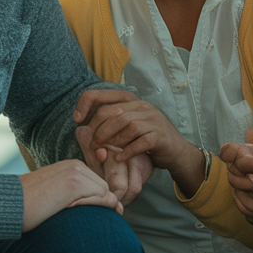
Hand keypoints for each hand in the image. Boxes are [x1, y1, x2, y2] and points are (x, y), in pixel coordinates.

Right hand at [19, 159, 121, 232]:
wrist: (7, 204)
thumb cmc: (28, 206)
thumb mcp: (55, 196)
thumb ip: (74, 197)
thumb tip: (104, 207)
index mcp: (71, 167)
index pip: (98, 186)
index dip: (97, 202)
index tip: (85, 213)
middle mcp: (76, 165)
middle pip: (104, 189)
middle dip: (99, 204)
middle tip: (74, 213)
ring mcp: (76, 172)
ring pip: (105, 194)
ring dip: (94, 207)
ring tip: (66, 210)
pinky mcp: (75, 183)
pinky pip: (102, 198)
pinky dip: (94, 208)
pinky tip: (68, 209)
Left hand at [74, 89, 203, 194]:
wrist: (176, 152)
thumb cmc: (146, 140)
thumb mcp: (127, 126)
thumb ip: (109, 123)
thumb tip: (82, 128)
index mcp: (131, 100)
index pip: (102, 94)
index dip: (85, 104)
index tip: (77, 119)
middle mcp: (142, 106)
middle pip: (111, 112)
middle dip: (96, 129)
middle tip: (91, 145)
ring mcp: (153, 120)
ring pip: (125, 125)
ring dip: (110, 141)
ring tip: (103, 152)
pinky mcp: (160, 136)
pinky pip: (139, 142)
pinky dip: (126, 151)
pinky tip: (119, 158)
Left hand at [220, 135, 252, 236]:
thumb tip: (245, 146)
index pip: (241, 165)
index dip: (238, 157)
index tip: (243, 154)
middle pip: (237, 184)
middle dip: (237, 172)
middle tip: (244, 166)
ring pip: (241, 204)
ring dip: (240, 191)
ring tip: (248, 181)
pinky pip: (252, 220)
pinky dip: (249, 210)